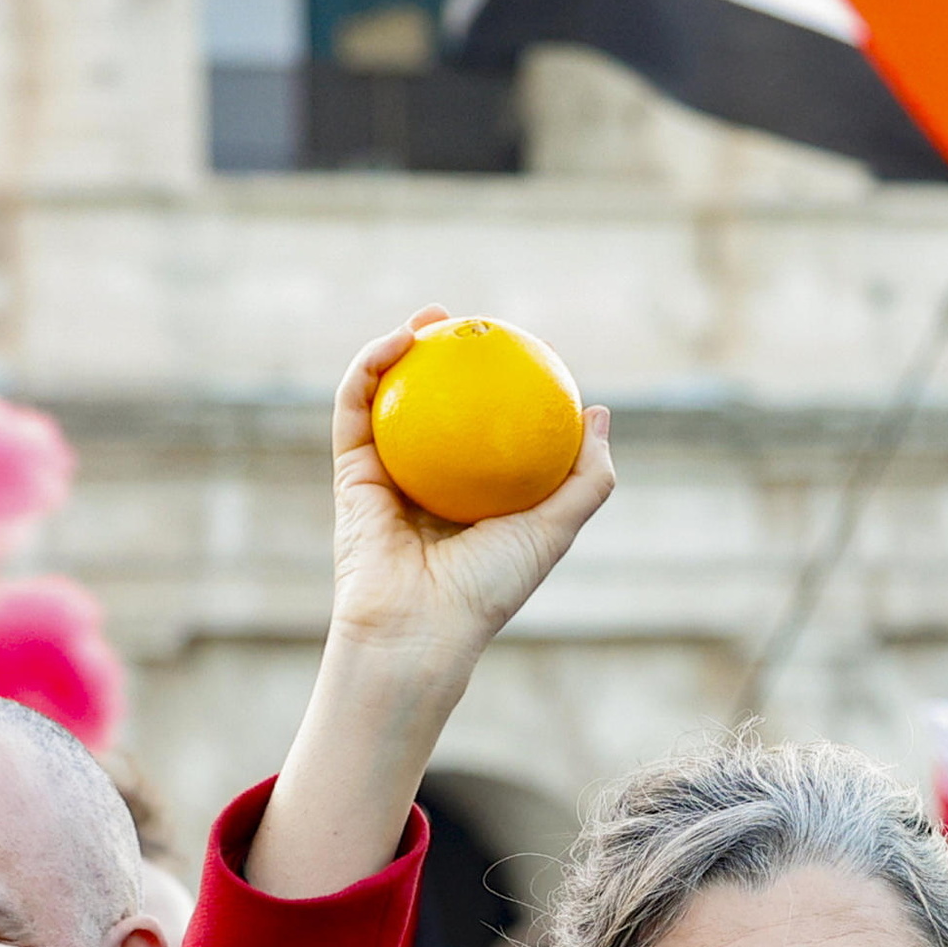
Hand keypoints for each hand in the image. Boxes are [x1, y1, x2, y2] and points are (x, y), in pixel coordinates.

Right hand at [327, 307, 614, 669]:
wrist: (420, 628)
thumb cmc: (490, 588)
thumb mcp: (555, 529)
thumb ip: (587, 479)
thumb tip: (598, 413)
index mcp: (472, 494)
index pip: (485, 427)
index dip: (498, 384)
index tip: (520, 347)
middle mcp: (427, 479)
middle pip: (433, 404)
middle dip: (444, 356)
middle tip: (470, 323)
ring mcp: (384, 474)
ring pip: (387, 396)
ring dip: (400, 347)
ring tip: (431, 318)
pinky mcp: (348, 472)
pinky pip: (356, 408)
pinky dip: (370, 368)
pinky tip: (400, 341)